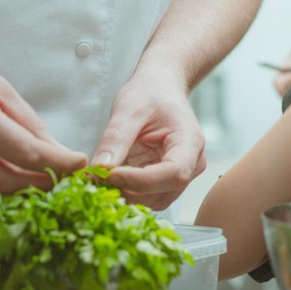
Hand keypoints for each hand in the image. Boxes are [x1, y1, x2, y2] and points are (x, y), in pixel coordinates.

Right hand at [0, 31, 86, 205]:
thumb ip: (30, 125)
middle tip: (61, 179)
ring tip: (33, 182)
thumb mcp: (0, 89)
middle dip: (41, 186)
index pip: (28, 155)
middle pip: (6, 184)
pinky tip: (0, 182)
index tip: (80, 163)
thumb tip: (59, 153)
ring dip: (12, 196)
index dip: (61, 164)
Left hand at [92, 71, 205, 210]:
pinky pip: (149, 195)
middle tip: (97, 180)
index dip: (141, 181)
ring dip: (128, 196)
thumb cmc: (150, 93)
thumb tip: (100, 169)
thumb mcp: (129, 109)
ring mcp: (182, 174)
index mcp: (190, 142)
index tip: (110, 175)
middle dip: (131, 191)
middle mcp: (193, 163)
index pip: (173, 173)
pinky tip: (110, 180)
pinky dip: (128, 192)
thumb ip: (115, 139)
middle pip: (166, 192)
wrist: (161, 89)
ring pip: (157, 200)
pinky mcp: (167, 180)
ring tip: (101, 180)